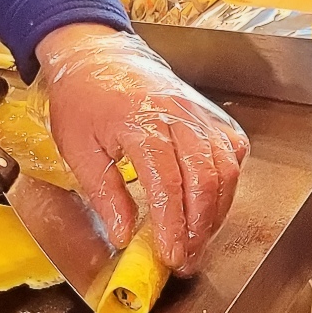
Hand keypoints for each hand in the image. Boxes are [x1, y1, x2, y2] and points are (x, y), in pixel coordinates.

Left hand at [34, 24, 249, 275]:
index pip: (167, 183)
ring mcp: (199, 112)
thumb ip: (104, 193)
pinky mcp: (210, 114)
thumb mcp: (78, 148)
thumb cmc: (83, 98)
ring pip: (225, 169)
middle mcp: (177, 114)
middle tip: (185, 258)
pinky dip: (228, 183)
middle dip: (199, 227)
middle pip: (204, 179)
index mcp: (139, 120)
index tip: (170, 255)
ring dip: (216, 212)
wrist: (98, 54)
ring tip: (197, 240)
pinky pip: (233, 152)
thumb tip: (124, 235)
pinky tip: (211, 205)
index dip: (172, 225)